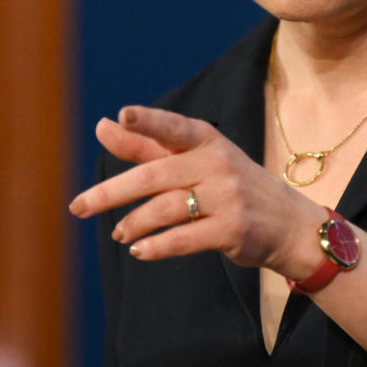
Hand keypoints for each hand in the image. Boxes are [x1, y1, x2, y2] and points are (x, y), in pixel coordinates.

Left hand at [69, 106, 326, 277]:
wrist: (288, 223)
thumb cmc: (230, 185)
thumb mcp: (193, 160)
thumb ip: (146, 146)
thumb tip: (103, 125)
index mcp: (206, 140)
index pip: (172, 128)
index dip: (148, 121)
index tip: (123, 115)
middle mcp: (217, 163)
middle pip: (154, 175)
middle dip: (111, 192)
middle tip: (78, 206)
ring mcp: (227, 196)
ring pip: (166, 208)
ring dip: (134, 223)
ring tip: (119, 233)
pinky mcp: (232, 230)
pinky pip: (184, 238)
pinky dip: (157, 246)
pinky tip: (139, 250)